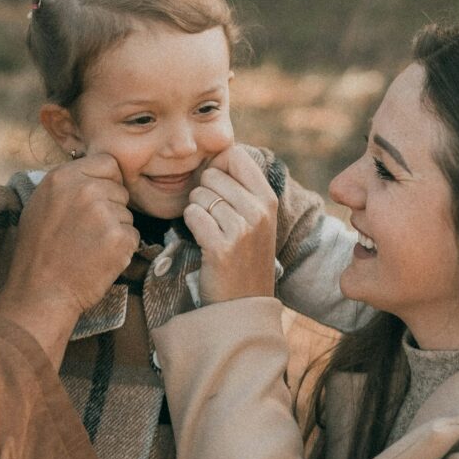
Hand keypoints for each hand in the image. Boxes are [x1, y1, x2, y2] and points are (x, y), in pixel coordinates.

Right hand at [0, 154, 135, 363]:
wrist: (41, 292)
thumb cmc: (38, 252)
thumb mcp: (41, 205)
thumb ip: (68, 184)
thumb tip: (92, 174)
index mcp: (63, 177)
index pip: (107, 163)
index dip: (106, 181)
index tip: (96, 200)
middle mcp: (85, 189)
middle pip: (120, 189)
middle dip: (111, 208)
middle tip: (86, 232)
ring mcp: (104, 212)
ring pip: (127, 214)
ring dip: (115, 230)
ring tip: (89, 248)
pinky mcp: (120, 237)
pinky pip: (133, 235)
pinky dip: (121, 249)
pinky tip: (99, 259)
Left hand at [184, 144, 278, 303]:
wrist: (243, 306)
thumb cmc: (243, 258)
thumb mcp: (257, 220)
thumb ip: (243, 188)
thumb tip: (223, 153)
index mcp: (269, 199)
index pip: (236, 155)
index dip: (217, 166)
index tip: (216, 187)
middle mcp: (259, 211)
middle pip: (212, 174)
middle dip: (204, 192)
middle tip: (212, 217)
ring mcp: (242, 229)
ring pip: (199, 195)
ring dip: (196, 210)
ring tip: (209, 230)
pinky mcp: (221, 247)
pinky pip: (192, 215)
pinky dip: (190, 225)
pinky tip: (201, 239)